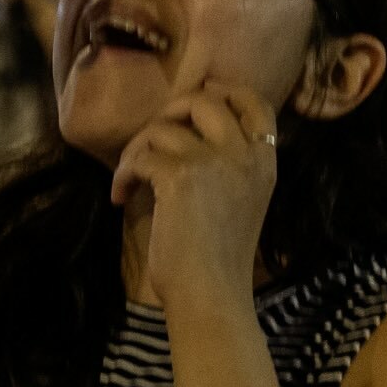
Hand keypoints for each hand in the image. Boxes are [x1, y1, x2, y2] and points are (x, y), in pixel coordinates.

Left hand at [112, 55, 279, 313]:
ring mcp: (215, 162)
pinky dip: (124, 175)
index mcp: (265, 162)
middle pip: (204, 101)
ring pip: (163, 127)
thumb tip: (184, 130)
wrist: (211, 294)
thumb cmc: (218, 259)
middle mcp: (245, 155)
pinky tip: (122, 198)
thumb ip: (227, 164)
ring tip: (131, 180)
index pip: (255, 102)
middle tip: (150, 141)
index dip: (223, 91)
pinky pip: (141, 156)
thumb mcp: (239, 201)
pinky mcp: (181, 176)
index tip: (196, 101)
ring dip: (137, 150)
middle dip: (169, 113)